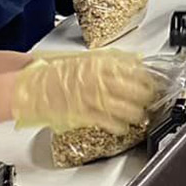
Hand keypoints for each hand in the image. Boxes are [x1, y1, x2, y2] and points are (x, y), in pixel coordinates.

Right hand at [12, 49, 158, 134]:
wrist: (31, 85)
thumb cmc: (54, 72)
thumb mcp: (85, 58)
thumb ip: (110, 60)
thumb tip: (134, 60)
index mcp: (99, 64)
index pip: (133, 70)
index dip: (147, 77)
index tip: (153, 80)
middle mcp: (98, 80)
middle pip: (134, 90)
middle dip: (146, 96)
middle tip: (151, 99)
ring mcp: (92, 98)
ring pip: (126, 108)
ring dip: (136, 113)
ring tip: (141, 115)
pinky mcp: (85, 115)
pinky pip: (109, 122)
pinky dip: (119, 126)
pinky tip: (124, 127)